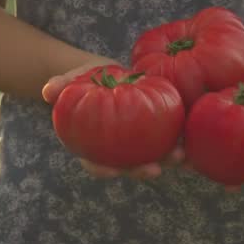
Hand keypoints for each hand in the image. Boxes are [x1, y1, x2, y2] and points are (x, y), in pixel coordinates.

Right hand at [42, 58, 184, 180]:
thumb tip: (47, 91)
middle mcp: (119, 151)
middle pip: (131, 166)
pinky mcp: (160, 130)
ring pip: (156, 157)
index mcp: (96, 147)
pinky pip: (172, 138)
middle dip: (143, 170)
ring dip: (170, 160)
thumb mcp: (71, 79)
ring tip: (183, 157)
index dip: (103, 170)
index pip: (97, 164)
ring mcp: (141, 143)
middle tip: (154, 169)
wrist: (109, 73)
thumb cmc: (86, 79)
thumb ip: (60, 86)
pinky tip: (196, 141)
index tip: (111, 170)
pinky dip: (183, 140)